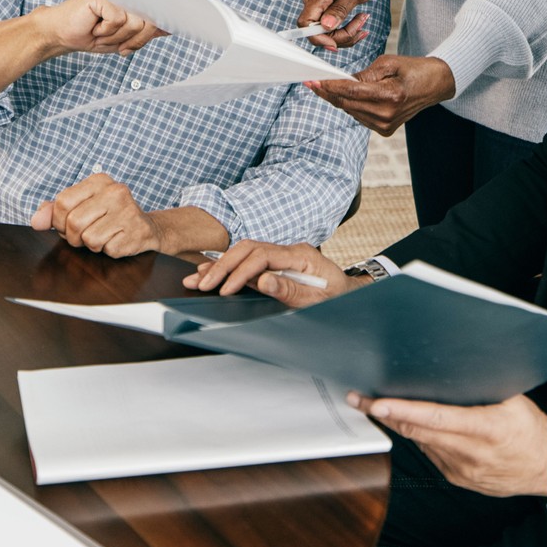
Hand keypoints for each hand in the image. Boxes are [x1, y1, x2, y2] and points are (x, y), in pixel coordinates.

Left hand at [31, 173, 160, 257]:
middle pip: (74, 222)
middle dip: (73, 236)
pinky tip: (116, 240)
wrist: (146, 227)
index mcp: (99, 180)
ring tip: (102, 235)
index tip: (67, 224)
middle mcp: (115, 191)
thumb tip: (36, 221)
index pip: (63, 202)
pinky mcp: (135, 231)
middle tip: (84, 234)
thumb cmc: (108, 216)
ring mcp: (127, 211)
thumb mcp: (82, 205)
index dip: (58, 220)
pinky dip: (107, 250)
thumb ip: (55, 210)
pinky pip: (106, 249)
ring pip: (89, 238)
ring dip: (90, 244)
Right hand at [41, 0, 166, 55]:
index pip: (155, 8)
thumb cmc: (90, 34)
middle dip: (135, 39)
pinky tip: (94, 27)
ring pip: (134, 22)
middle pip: (149, 19)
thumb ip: (144, 31)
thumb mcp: (123, 37)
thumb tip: (169, 28)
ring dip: (117, 37)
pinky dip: (106, 31)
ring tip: (101, 33)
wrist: (61, 34)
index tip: (171, 28)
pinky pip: (117, 20)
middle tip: (119, 45)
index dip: (162, 22)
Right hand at [182, 239, 357, 306]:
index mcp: (301, 255)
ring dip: (221, 265)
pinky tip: (211, 273)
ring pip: (244, 251)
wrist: (350, 293)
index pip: (262, 256)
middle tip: (202, 283)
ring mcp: (282, 254)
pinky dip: (229, 267)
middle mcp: (289, 250)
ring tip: (196, 278)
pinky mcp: (276, 262)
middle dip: (223, 265)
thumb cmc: (336, 298)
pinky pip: (249, 259)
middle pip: (248, 248)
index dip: (241, 272)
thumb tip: (262, 281)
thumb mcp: (318, 299)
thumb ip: (290, 290)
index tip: (225, 290)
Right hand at [297, 0, 375, 49]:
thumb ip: (341, 8)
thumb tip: (326, 26)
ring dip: (346, 35)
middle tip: (361, 26)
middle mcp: (314, 3)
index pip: (306, 23)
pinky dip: (346, 32)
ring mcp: (318, 9)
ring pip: (326, 35)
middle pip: (317, 33)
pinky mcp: (324, 14)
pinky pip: (331, 30)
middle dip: (340, 37)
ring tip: (363, 21)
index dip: (318, 37)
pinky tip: (359, 25)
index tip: (337, 43)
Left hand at [307, 55, 454, 134]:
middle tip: (312, 83)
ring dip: (339, 100)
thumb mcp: (388, 63)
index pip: (351, 92)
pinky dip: (351, 106)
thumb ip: (364, 74)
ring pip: (351, 112)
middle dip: (328, 93)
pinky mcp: (385, 130)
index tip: (314, 81)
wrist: (434, 85)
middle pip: (347, 104)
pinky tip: (348, 96)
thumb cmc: (412, 69)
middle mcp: (387, 114)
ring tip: (328, 87)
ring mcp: (386, 125)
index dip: (330, 87)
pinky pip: (359, 117)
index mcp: (391, 95)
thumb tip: (342, 81)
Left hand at [349, 392, 546, 497]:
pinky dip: (420, 438)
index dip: (404, 411)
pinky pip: (431, 454)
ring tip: (376, 406)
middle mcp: (471, 453)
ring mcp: (462, 470)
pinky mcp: (458, 479)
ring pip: (421, 443)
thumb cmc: (532, 430)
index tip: (378, 403)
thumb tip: (449, 369)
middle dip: (385, 414)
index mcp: (487, 429)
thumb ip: (481, 388)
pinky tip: (411, 425)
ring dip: (399, 425)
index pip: (438, 418)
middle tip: (358, 398)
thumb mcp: (515, 400)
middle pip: (419, 432)